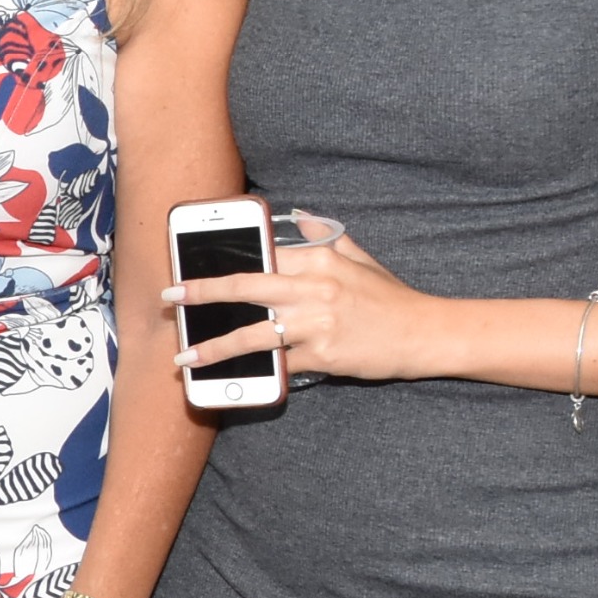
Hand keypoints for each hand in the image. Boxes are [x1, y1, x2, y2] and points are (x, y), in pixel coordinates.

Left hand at [164, 211, 432, 386]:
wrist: (425, 332)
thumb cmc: (389, 298)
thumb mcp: (360, 259)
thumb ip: (325, 239)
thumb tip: (301, 219)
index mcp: (318, 261)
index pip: (260, 258)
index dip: (223, 264)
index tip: (194, 269)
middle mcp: (313, 289)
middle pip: (245, 288)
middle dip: (201, 293)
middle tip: (171, 298)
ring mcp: (316, 324)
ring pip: (252, 334)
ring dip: (214, 347)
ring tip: (185, 356)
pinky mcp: (322, 355)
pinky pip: (278, 363)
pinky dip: (254, 371)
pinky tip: (229, 378)